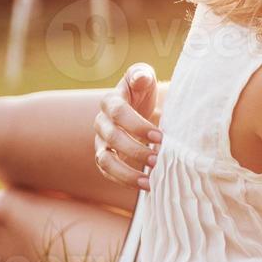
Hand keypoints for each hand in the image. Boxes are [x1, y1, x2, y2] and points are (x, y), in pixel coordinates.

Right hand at [95, 63, 162, 189]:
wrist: (137, 104)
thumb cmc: (142, 90)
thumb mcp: (143, 78)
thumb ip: (141, 75)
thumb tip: (141, 78)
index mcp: (110, 101)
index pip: (118, 113)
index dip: (137, 125)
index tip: (160, 137)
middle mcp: (102, 122)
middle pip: (112, 138)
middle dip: (135, 150)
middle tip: (157, 159)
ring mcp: (101, 142)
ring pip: (105, 160)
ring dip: (127, 173)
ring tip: (150, 181)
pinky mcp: (106, 157)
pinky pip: (108, 173)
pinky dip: (125, 182)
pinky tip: (147, 186)